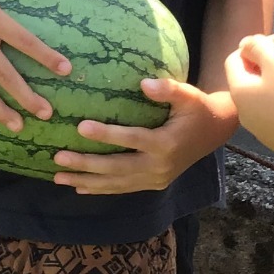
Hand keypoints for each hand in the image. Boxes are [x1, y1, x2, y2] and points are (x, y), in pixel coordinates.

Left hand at [52, 77, 236, 194]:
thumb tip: (143, 84)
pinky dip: (100, 189)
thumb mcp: (188, 95)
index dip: (106, 134)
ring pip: (116, 183)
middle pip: (117, 167)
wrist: (215, 132)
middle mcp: (159, 166)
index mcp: (166, 143)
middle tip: (58, 157)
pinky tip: (79, 188)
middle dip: (86, 164)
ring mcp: (156, 179)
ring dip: (86, 181)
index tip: (80, 127)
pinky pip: (123, 188)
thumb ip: (168, 89)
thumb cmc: (197, 108)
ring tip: (58, 177)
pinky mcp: (153, 183)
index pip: (132, 139)